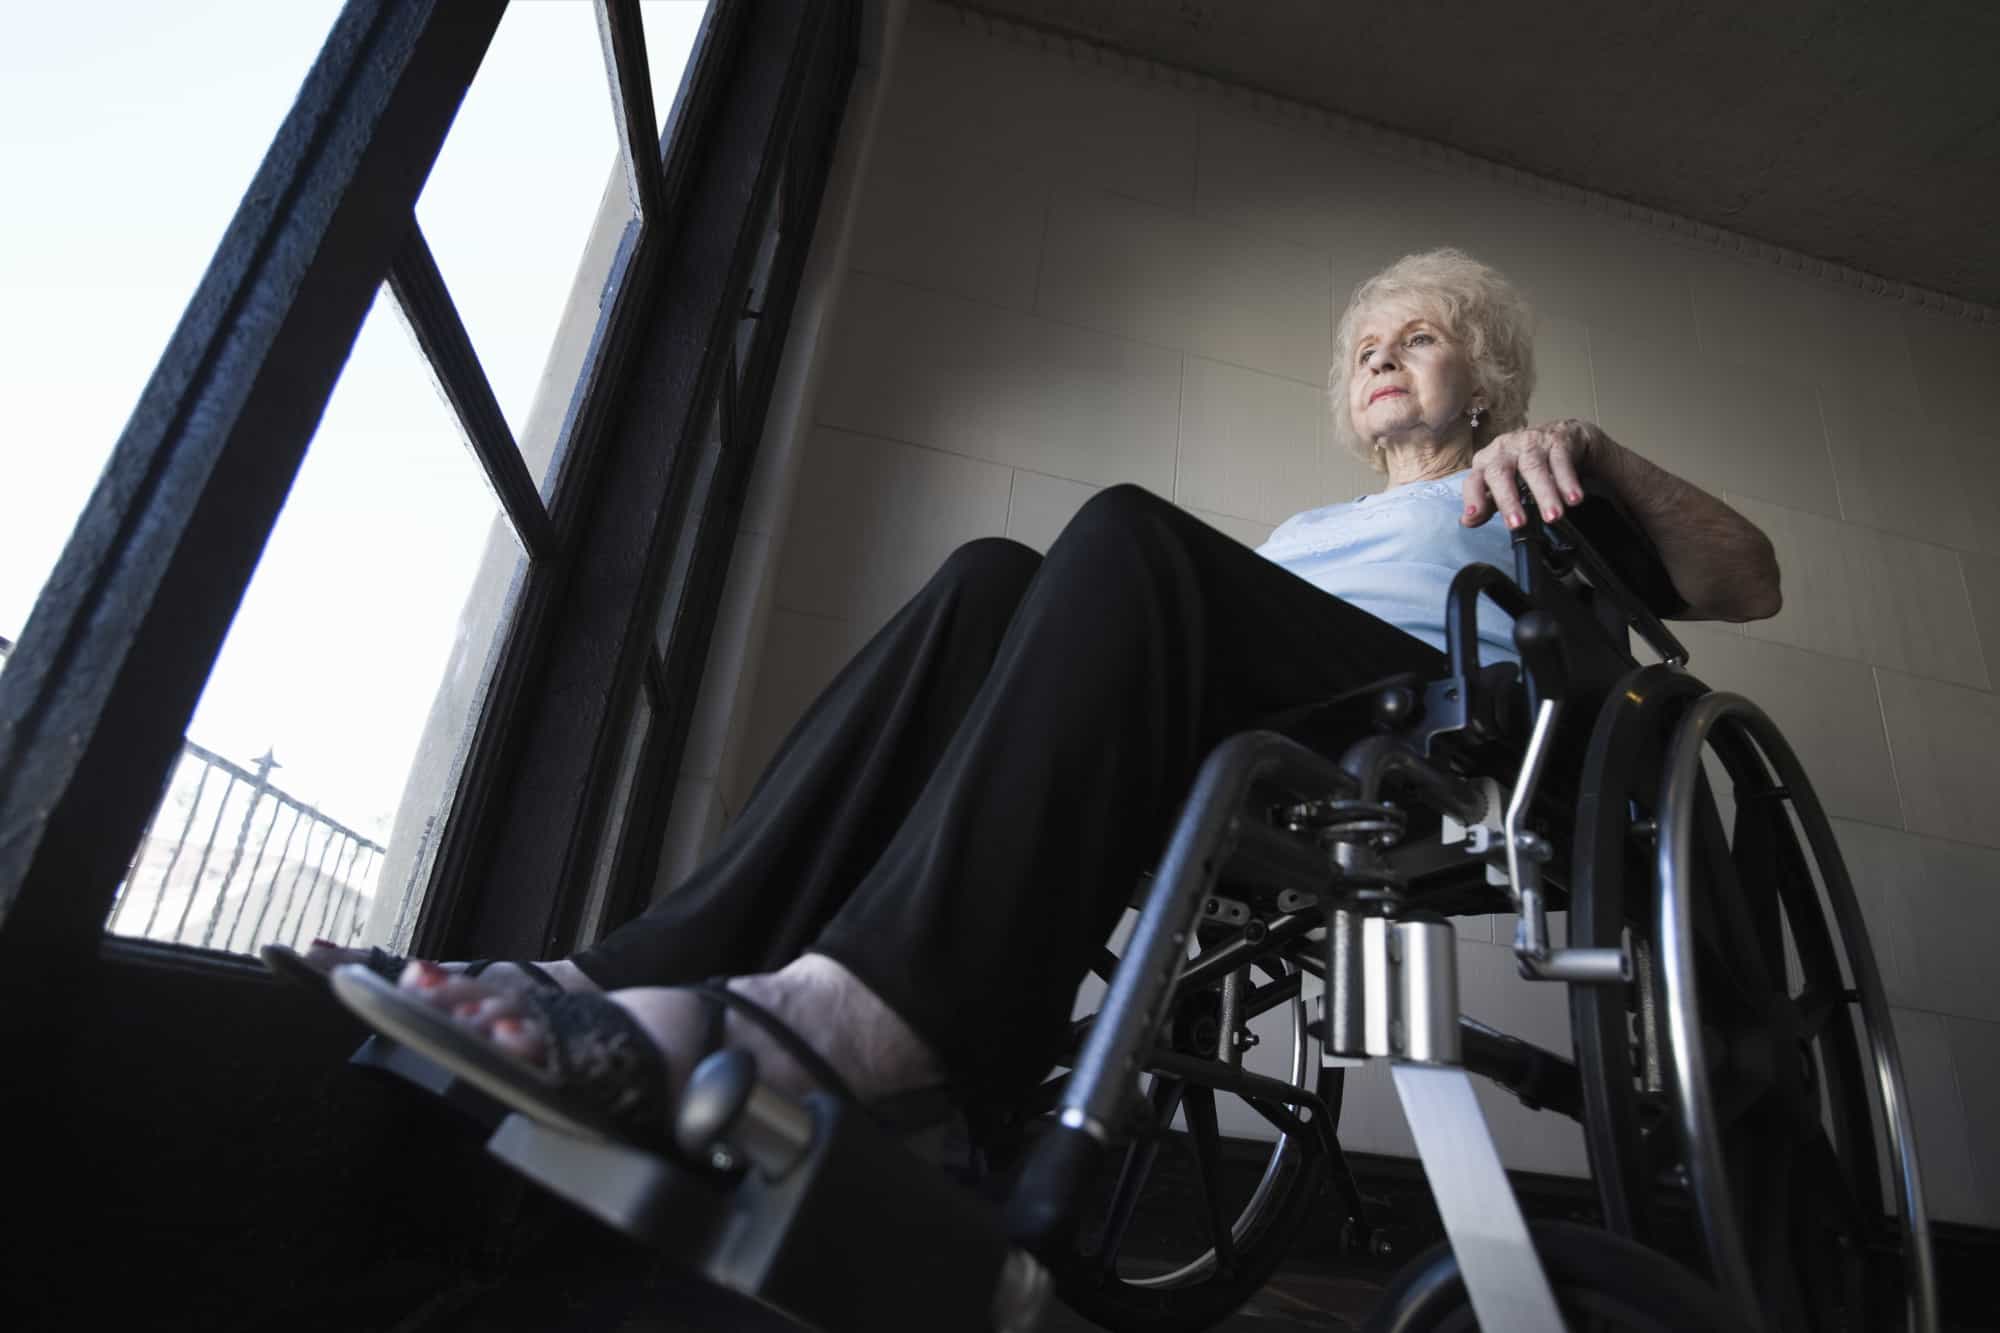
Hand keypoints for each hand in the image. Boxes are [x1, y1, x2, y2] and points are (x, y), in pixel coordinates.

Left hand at [1460, 418, 1618, 529]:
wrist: (1564, 438)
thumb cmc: (1527, 465)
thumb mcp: (1505, 485)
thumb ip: (1488, 504)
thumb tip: (1468, 521)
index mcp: (1487, 461)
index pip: (1474, 480)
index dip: (1473, 498)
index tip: (1473, 517)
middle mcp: (1504, 449)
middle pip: (1500, 472)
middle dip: (1508, 500)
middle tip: (1519, 524)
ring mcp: (1530, 441)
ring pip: (1533, 467)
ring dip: (1544, 494)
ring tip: (1553, 516)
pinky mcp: (1556, 438)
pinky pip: (1561, 460)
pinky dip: (1567, 481)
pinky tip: (1574, 498)